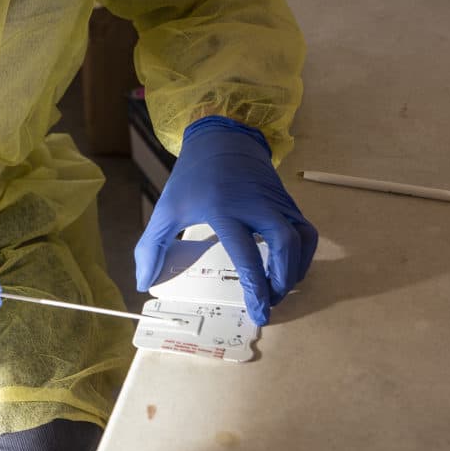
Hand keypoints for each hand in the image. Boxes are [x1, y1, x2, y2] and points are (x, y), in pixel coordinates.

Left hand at [135, 117, 316, 324]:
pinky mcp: (288, 202)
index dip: (255, 287)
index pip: (247, 255)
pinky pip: (306, 232)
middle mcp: (257, 206)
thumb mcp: (166, 209)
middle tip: (270, 305)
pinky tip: (288, 269)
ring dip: (293, 271)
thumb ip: (152, 247)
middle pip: (285, 246)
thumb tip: (143, 282)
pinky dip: (302, 254)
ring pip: (301, 240)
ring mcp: (277, 203)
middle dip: (281, 281)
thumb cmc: (193, 177)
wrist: (221, 139)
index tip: (258, 311)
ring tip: (277, 292)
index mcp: (225, 209)